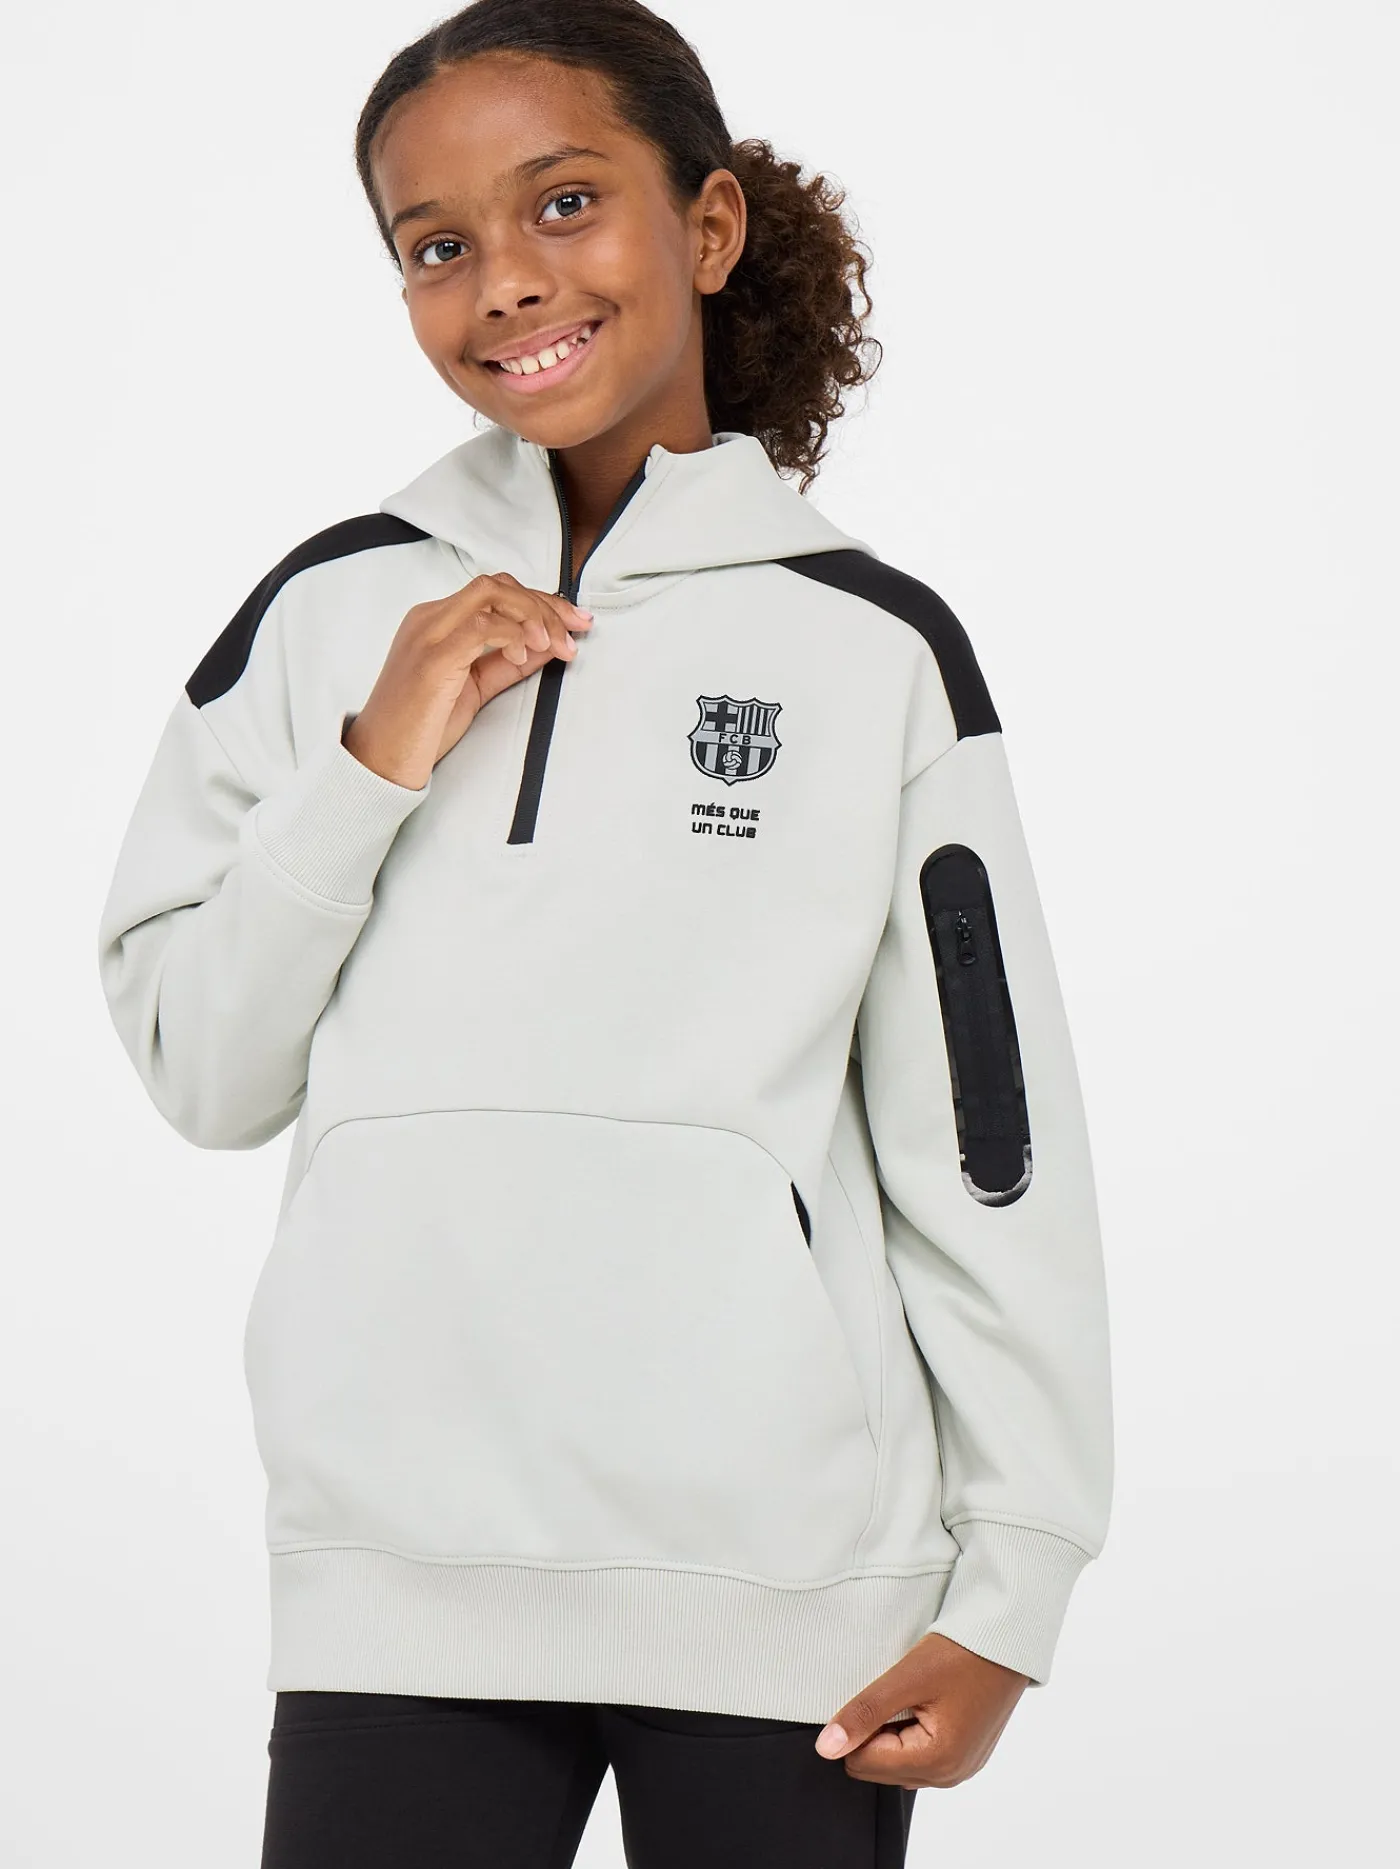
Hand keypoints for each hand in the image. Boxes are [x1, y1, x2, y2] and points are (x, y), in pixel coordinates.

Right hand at [343, 572, 593, 789]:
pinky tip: (527, 657)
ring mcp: (428, 634)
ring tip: (557, 647)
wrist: (380, 761)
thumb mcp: (475, 688)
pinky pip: (481, 626)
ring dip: (536, 617)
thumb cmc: (422, 728)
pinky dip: (513, 636)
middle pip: (498, 585)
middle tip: (577, 633)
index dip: (542, 601)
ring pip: (491, 594)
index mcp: (436, 621)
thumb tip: (550, 645)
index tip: (576, 623)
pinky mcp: (432, 658)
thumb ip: (508, 663)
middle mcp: (429, 618)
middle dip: (547, 604)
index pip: (496, 591)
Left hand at [813, 1632, 1028, 1789]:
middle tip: (899, 1693)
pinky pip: (921, 1757)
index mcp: (937, 1762)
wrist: (1008, 1640)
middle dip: (876, 1732)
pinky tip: (927, 1703)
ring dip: (894, 1732)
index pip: (862, 1763)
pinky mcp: (965, 1757)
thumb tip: (825, 1748)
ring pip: (898, 1764)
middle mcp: (950, 1776)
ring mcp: (961, 1769)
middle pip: (879, 1769)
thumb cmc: (961, 1653)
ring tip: (914, 1696)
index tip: (879, 1694)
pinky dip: (913, 1733)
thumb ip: (864, 1712)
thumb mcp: (907, 1677)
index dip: (858, 1726)